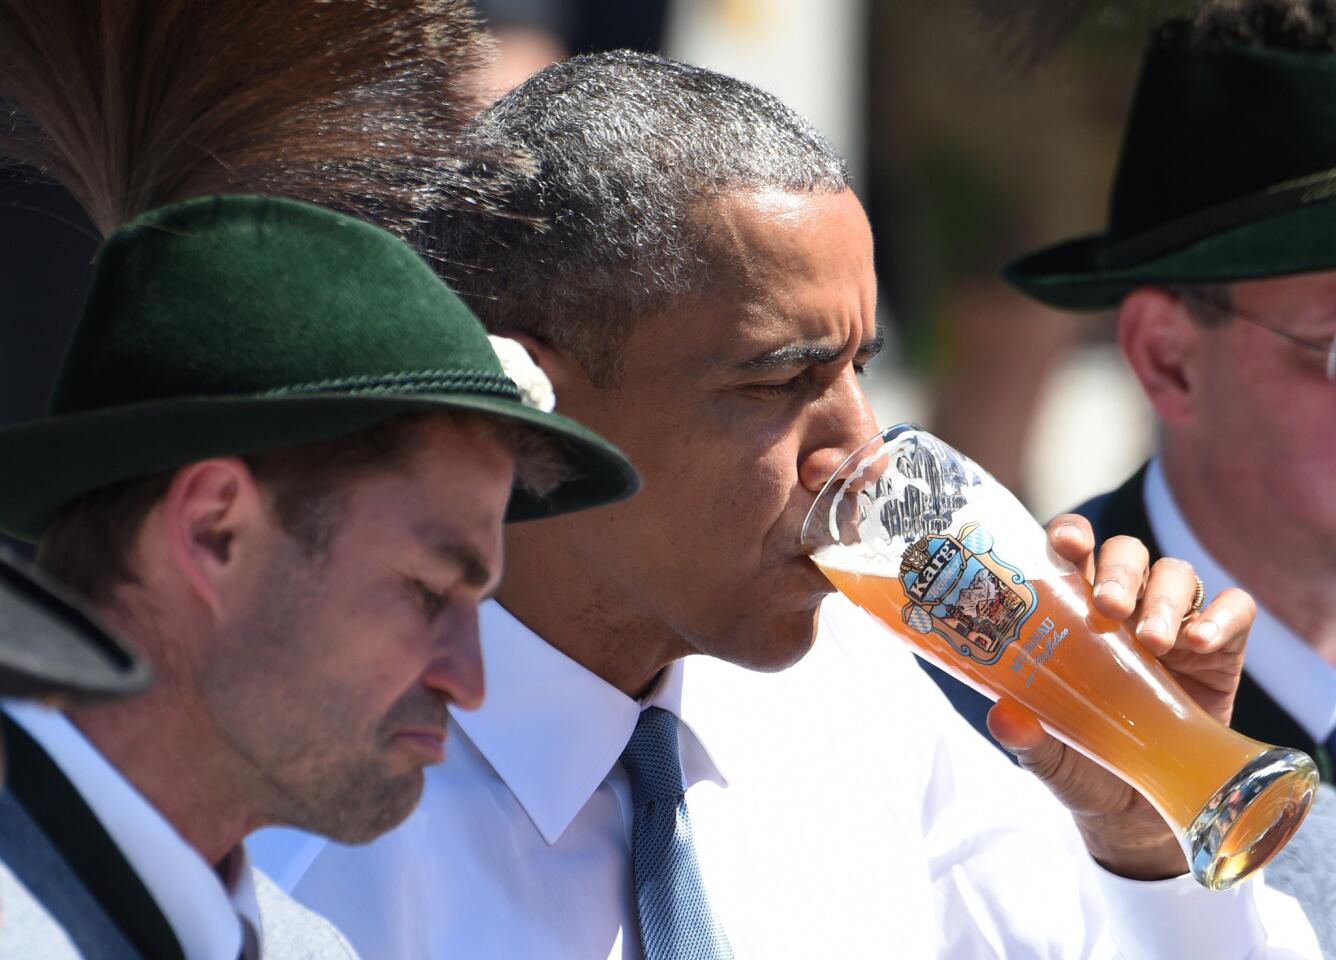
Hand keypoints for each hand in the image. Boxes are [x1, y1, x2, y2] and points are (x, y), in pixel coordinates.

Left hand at [987, 515, 1255, 880]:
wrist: (1137, 814)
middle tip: (1108, 605)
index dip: (1071, 534)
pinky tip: (1202, 643)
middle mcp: (1125, 608)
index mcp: (1073, 612)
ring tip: (1153, 640)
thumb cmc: (1083, 765)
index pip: (1073, 552)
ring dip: (1163, 598)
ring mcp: (1174, 625)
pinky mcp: (1221, 652)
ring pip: (1176, 574)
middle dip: (1118, 570)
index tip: (1066, 543)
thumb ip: (1026, 738)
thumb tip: (1003, 717)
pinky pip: (1234, 610)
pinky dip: (1222, 617)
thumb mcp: (1050, 757)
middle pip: (1127, 554)